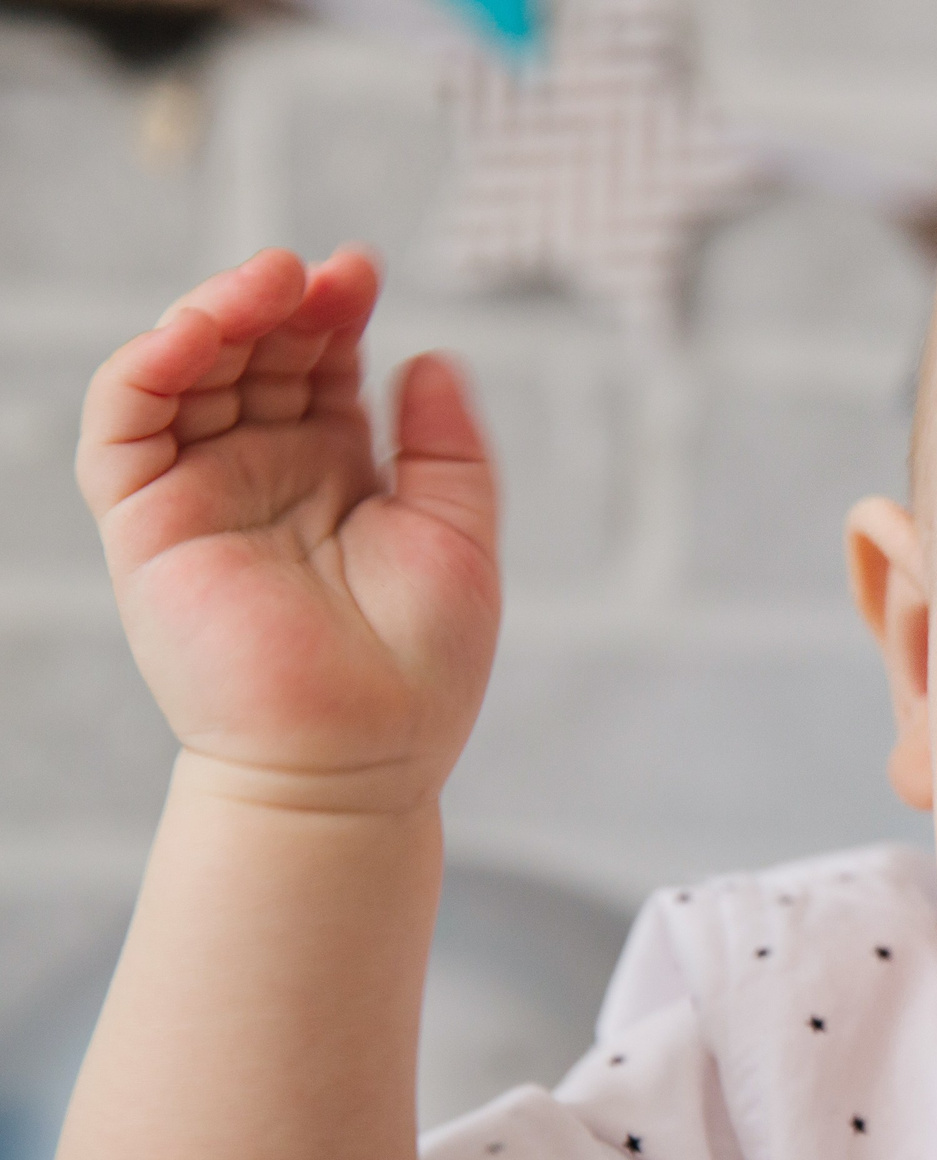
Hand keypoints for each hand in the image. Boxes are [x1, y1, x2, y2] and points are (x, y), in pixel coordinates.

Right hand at [78, 247, 500, 814]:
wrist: (360, 758)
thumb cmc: (421, 668)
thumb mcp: (459, 535)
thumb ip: (447, 446)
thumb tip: (431, 356)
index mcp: (333, 472)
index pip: (314, 363)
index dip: (331, 309)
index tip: (360, 270)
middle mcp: (260, 473)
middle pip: (250, 352)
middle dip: (280, 301)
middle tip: (320, 274)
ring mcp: (199, 493)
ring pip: (182, 371)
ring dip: (215, 313)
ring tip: (269, 284)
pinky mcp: (145, 524)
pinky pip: (122, 426)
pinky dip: (147, 366)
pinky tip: (193, 331)